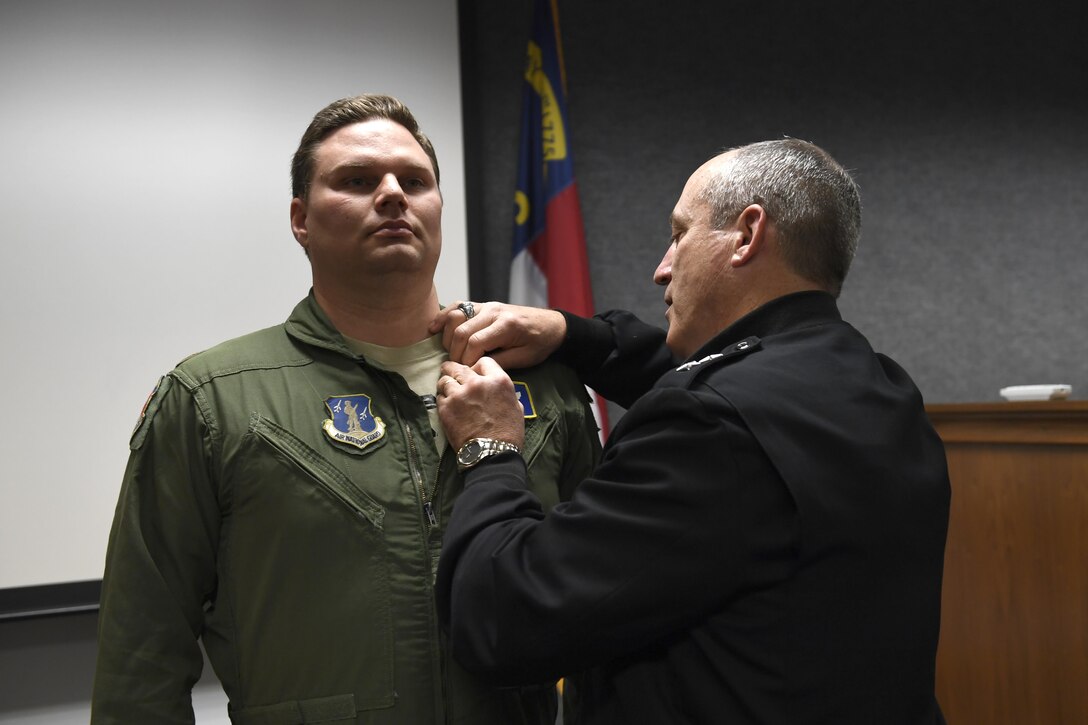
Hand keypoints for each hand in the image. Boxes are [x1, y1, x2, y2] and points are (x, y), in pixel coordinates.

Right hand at [429, 301, 566, 367]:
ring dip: (447, 335)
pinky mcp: (482, 305)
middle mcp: (493, 312)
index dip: (467, 360)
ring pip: (455, 316)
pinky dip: (443, 317)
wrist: (551, 325)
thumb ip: (498, 362)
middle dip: (454, 351)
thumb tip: (473, 368)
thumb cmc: (539, 344)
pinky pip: (457, 307)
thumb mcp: (524, 358)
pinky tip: (433, 328)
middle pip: (462, 331)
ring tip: (448, 351)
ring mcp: (486, 306)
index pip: (475, 343)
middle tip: (457, 366)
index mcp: (506, 325)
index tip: (468, 371)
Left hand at [436, 357, 525, 451]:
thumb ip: (504, 392)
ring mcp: (459, 395)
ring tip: (446, 389)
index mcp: (498, 381)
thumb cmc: (508, 433)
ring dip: (445, 384)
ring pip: (444, 380)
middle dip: (453, 369)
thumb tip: (496, 390)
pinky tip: (446, 405)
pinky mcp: (445, 408)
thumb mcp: (516, 407)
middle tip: (449, 371)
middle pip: (458, 367)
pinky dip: (442, 399)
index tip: (473, 372)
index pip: (483, 362)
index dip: (477, 367)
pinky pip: (439, 397)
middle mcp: (477, 383)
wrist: (492, 454)